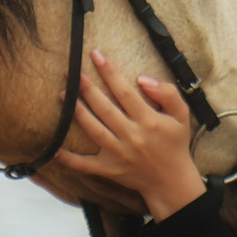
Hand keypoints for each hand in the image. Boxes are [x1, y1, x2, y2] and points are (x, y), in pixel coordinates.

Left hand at [51, 49, 207, 219]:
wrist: (172, 181)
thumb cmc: (175, 144)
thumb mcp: (182, 116)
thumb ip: (167, 93)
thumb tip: (142, 79)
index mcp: (148, 120)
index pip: (124, 91)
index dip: (109, 71)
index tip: (96, 54)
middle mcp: (132, 136)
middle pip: (104, 108)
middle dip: (86, 88)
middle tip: (71, 72)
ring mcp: (118, 154)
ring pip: (93, 130)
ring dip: (76, 112)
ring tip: (63, 94)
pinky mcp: (110, 169)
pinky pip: (85, 165)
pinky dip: (69, 159)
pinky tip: (54, 149)